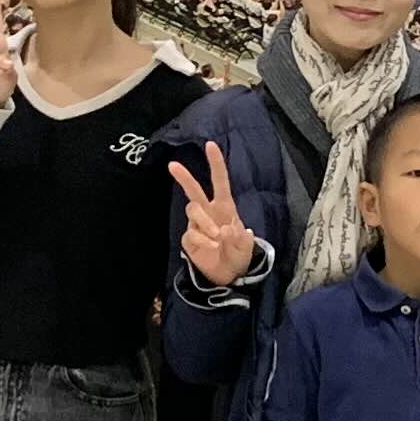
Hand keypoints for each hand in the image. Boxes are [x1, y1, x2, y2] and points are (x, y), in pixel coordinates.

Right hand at [166, 148, 257, 290]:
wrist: (228, 275)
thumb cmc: (238, 255)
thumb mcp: (246, 249)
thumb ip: (240, 239)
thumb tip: (226, 230)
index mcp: (226, 208)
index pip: (220, 182)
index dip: (216, 164)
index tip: (210, 145)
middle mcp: (209, 212)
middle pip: (194, 191)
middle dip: (184, 177)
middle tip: (172, 165)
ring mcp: (197, 225)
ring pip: (193, 211)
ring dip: (205, 222)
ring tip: (218, 238)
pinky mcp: (189, 239)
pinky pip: (192, 234)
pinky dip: (203, 241)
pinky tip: (212, 248)